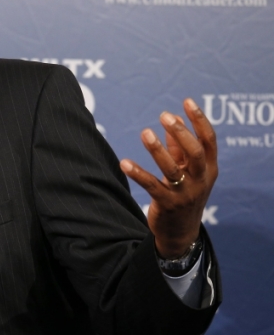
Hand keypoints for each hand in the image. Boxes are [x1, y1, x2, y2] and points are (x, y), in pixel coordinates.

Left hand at [120, 98, 217, 257]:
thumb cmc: (184, 194)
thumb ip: (180, 147)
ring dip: (158, 150)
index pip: (209, 141)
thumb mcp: (188, 171)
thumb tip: (174, 118)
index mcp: (209, 169)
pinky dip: (138, 174)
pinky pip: (151, 186)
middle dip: (181, 133)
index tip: (187, 101)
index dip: (200, 120)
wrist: (181, 233)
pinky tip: (125, 162)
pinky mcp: (167, 204)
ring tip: (145, 133)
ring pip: (172, 169)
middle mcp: (200, 180)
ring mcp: (185, 193)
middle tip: (165, 116)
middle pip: (195, 153)